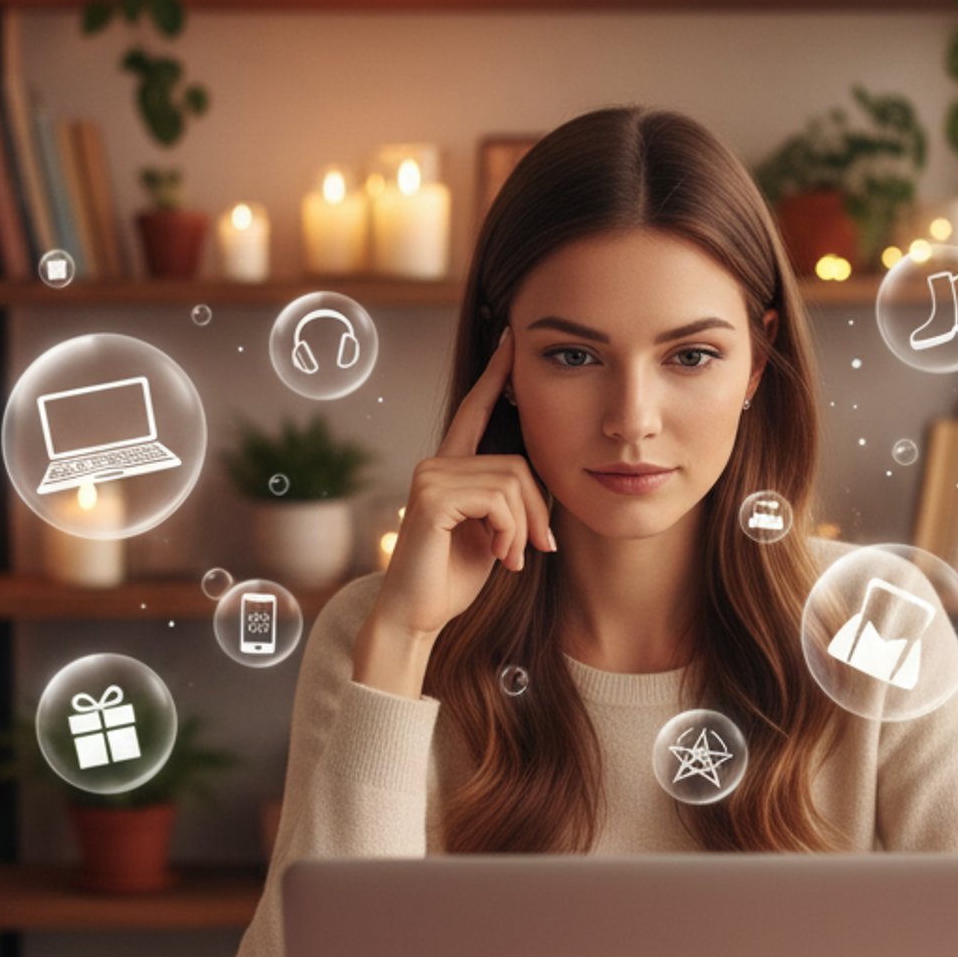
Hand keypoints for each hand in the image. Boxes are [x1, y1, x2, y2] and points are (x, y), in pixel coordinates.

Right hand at [366, 327, 555, 640]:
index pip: (474, 411)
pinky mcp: (433, 498)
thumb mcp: (492, 533)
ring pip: (511, 482)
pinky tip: (500, 558)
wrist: (417, 616)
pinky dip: (510, 533)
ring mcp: (430, 477)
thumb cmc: (451, 579)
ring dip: (524, 528)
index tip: (511, 340)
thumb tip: (540, 488)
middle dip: (537, 509)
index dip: (495, 376)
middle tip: (539, 548)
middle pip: (516, 463)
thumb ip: (508, 502)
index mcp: (449, 468)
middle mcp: (435, 464)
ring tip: (512, 558)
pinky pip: (498, 500)